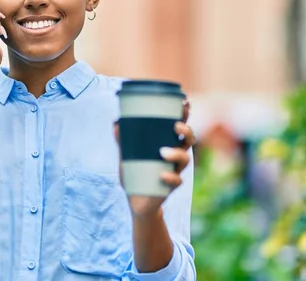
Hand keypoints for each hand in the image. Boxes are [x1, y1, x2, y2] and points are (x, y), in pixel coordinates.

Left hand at [115, 100, 195, 218]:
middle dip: (187, 131)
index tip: (185, 103)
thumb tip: (116, 122)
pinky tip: (163, 175)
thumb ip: (122, 140)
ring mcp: (175, 170)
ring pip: (185, 159)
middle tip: (176, 126)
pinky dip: (170, 177)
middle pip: (189, 140)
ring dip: (177, 153)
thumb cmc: (135, 174)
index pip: (180, 127)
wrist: (137, 201)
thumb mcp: (127, 155)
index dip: (185, 115)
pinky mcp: (171, 186)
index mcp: (168, 144)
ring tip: (163, 152)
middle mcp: (176, 156)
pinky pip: (176, 181)